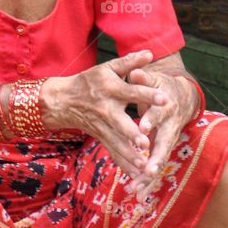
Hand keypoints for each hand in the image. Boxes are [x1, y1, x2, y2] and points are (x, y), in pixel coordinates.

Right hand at [42, 50, 169, 194]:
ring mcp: (102, 126)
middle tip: (146, 142)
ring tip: (144, 165)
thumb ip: (129, 62)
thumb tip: (150, 53)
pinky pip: (113, 152)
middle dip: (133, 133)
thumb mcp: (107, 68)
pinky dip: (124, 164)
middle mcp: (106, 109)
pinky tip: (136, 174)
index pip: (132, 92)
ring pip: (117, 142)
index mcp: (111, 89)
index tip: (165, 98)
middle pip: (121, 123)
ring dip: (130, 155)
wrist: (63, 101)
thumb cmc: (89, 81)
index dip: (148, 94)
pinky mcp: (101, 137)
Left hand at [126, 66, 196, 196]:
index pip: (158, 116)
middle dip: (155, 158)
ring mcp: (167, 142)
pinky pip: (155, 167)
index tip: (142, 128)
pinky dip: (148, 181)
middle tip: (147, 171)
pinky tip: (138, 195)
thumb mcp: (155, 80)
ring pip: (160, 161)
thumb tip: (135, 73)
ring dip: (149, 176)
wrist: (182, 98)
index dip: (151, 121)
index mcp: (165, 110)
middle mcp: (169, 128)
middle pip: (164, 145)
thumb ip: (144, 78)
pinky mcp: (162, 151)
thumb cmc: (163, 88)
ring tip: (138, 190)